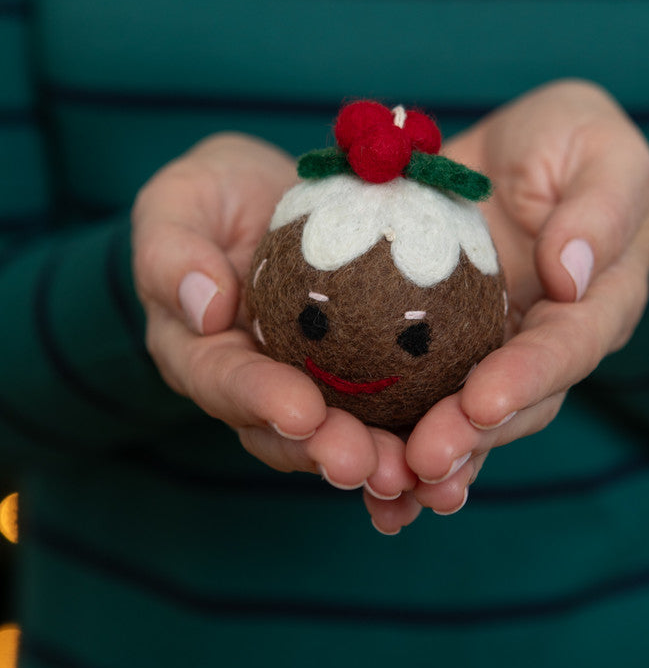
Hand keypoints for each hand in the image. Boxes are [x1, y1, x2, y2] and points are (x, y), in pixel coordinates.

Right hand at [132, 133, 415, 499]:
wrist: (267, 195)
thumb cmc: (213, 193)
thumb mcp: (178, 201)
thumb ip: (172, 253)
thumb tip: (205, 307)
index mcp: (199, 350)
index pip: (224, 381)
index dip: (261, 401)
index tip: (302, 412)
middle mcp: (252, 383)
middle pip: (284, 430)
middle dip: (327, 452)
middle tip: (370, 466)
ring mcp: (306, 385)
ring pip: (338, 434)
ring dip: (376, 459)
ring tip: (416, 474)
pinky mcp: (356, 376)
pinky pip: (385, 409)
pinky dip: (415, 432)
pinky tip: (458, 449)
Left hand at [394, 79, 648, 518]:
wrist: (517, 153)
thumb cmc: (571, 141)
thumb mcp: (603, 146)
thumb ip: (601, 205)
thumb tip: (570, 274)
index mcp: (597, 303)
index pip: (568, 347)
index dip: (528, 378)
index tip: (481, 401)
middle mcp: (546, 343)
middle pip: (514, 403)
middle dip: (469, 437)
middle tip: (420, 461)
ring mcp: (492, 354)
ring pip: (464, 418)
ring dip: (427, 455)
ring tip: (384, 486)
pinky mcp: (442, 351)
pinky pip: (417, 396)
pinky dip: (389, 435)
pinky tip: (350, 470)